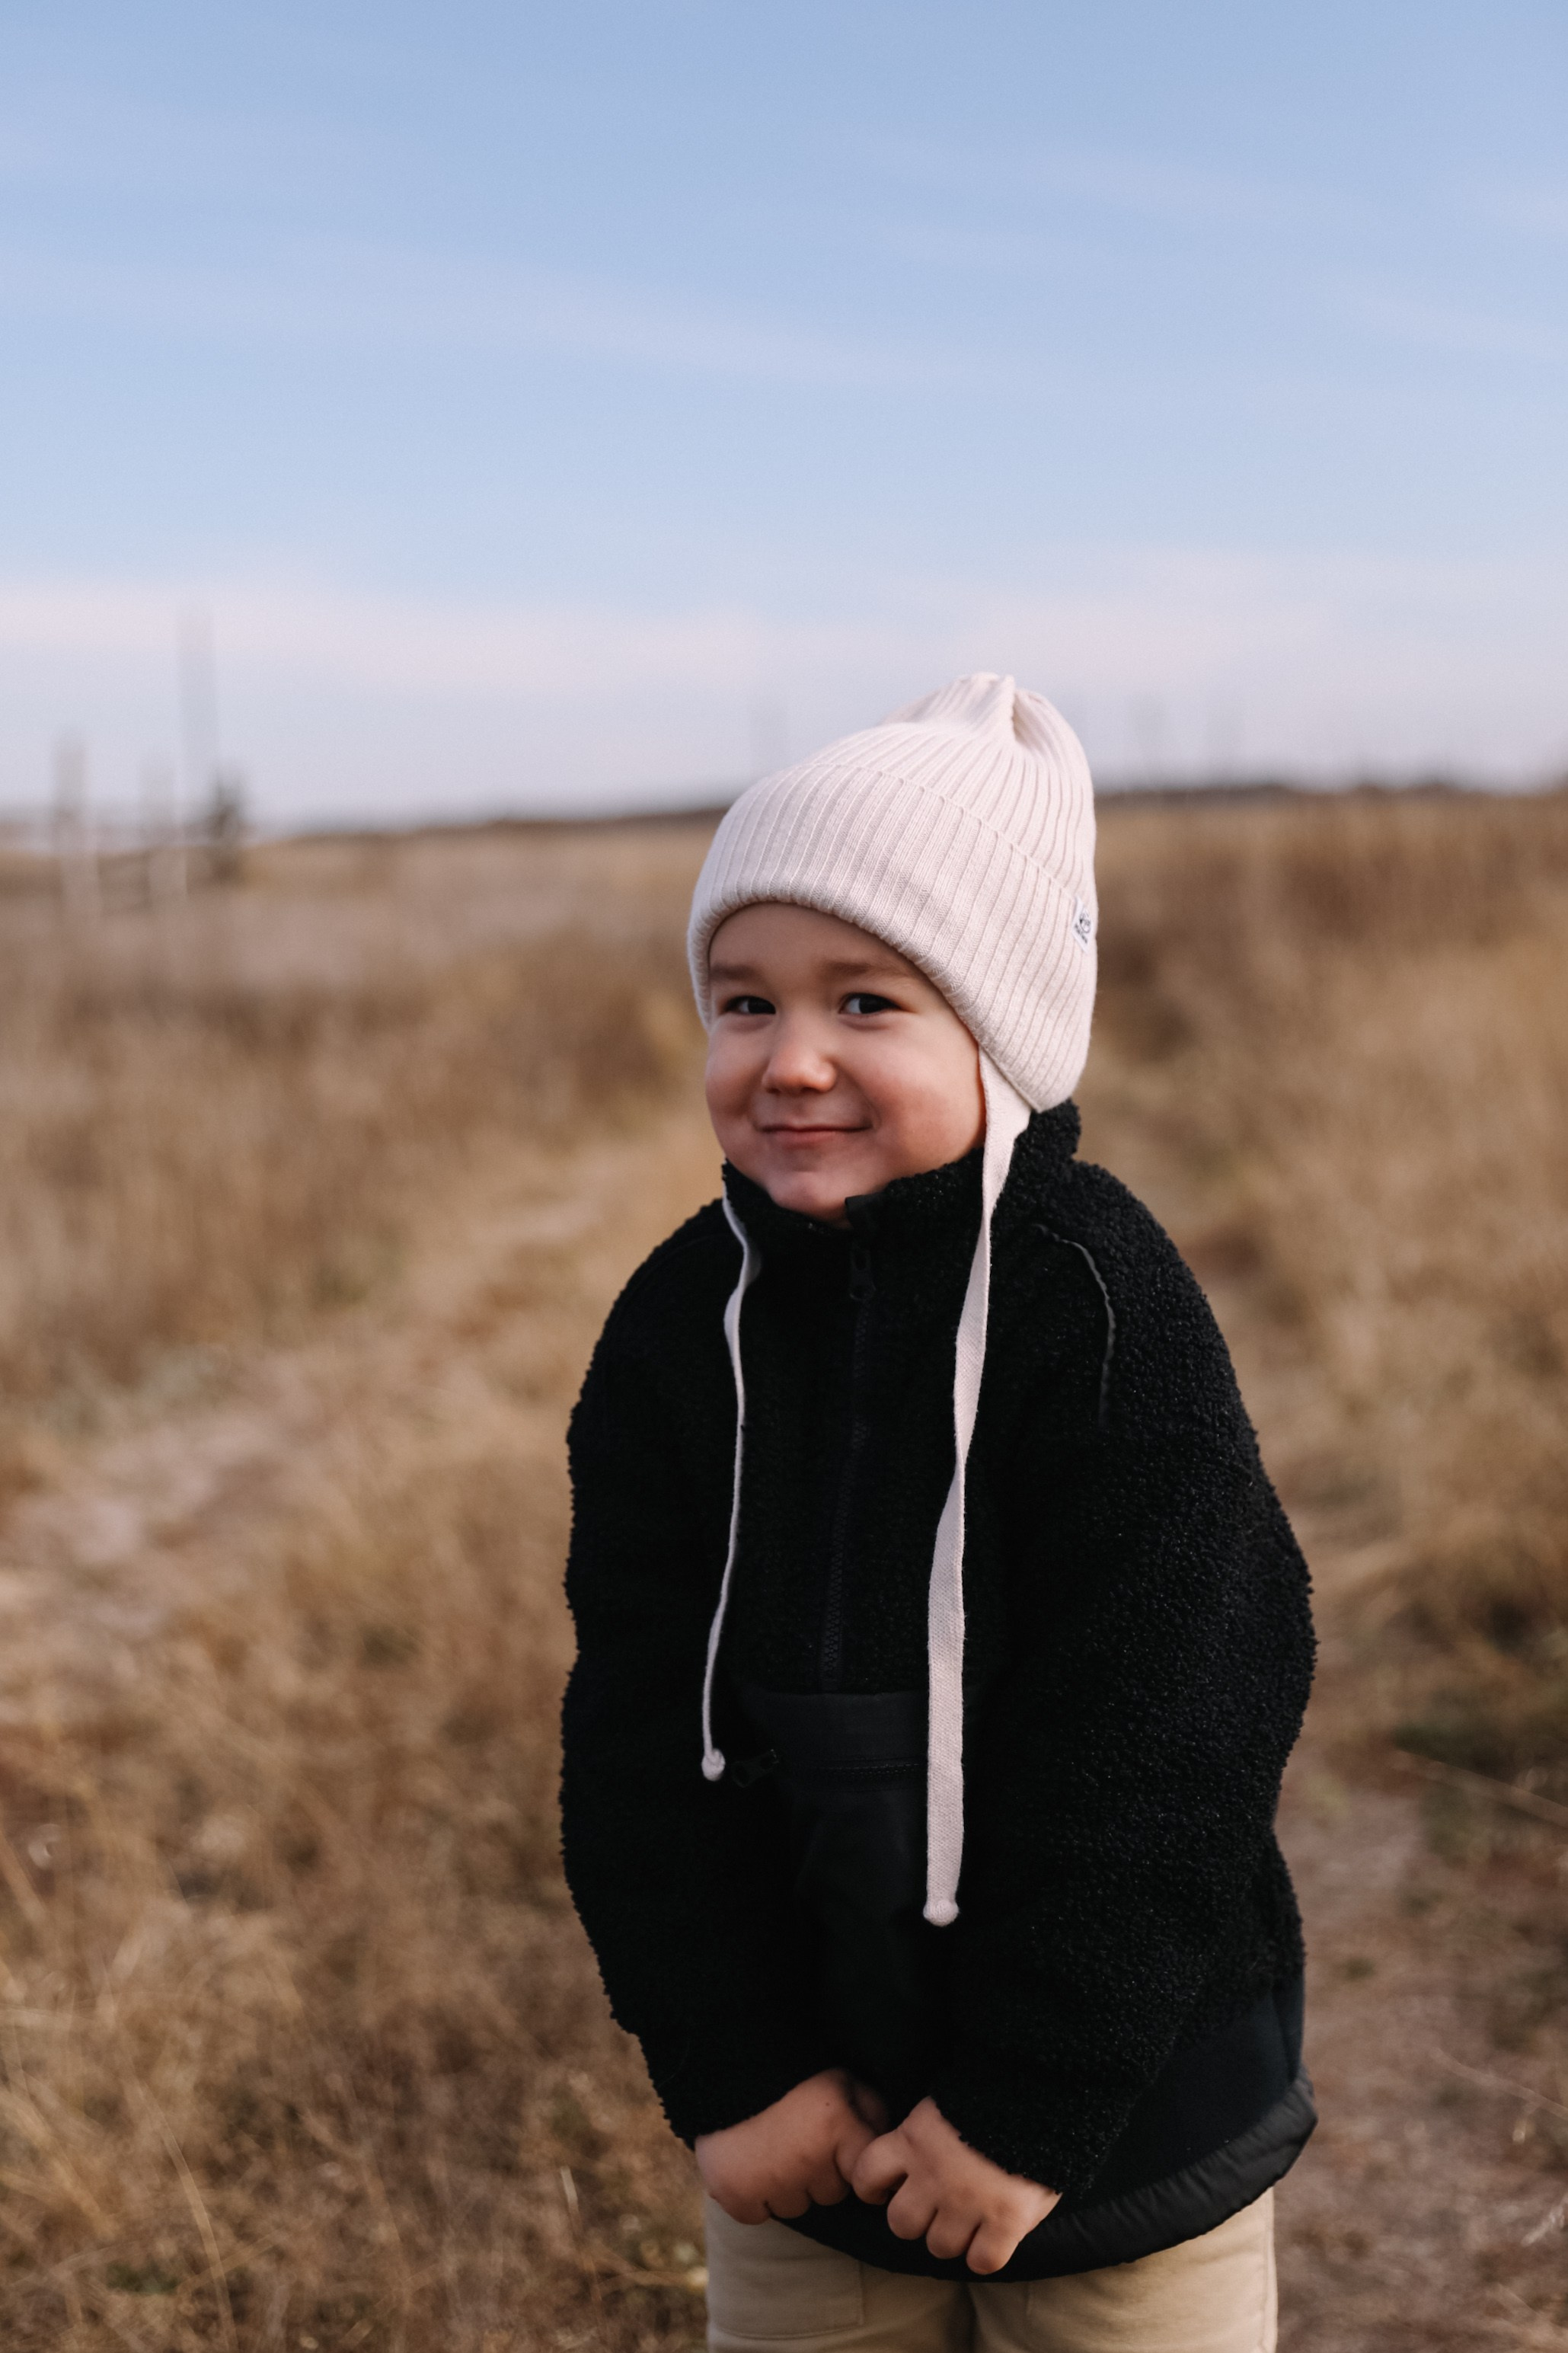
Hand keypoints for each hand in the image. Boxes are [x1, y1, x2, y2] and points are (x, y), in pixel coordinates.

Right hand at [696, 2070, 887, 2222]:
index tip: (838, 2146)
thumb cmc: (794, 2076)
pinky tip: (750, 2166)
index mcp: (838, 2130)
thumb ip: (873, 2113)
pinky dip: (754, 2197)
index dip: (850, 2159)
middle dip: (820, 2173)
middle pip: (830, 2194)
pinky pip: (758, 2215)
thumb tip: (886, 2150)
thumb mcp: (843, 2081)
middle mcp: (807, 2163)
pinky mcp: (736, 2195)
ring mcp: (770, 2183)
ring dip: (788, 2186)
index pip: (865, 2175)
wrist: (727, 2066)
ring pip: (795, 2206)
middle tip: (799, 2140)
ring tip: (772, 2149)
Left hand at [852, 2096, 1058, 2273]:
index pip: (866, 2174)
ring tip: (969, 2220)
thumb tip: (908, 2159)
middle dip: (916, 2219)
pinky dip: (987, 2254)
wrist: (1042, 2090)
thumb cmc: (991, 2090)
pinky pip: (983, 2261)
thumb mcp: (944, 2102)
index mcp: (913, 2140)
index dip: (874, 2186)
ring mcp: (969, 2204)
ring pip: (939, 2247)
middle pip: (901, 2224)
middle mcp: (934, 2177)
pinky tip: (995, 2236)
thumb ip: (923, 2134)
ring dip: (952, 2237)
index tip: (888, 2187)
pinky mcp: (1006, 2223)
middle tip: (935, 2207)